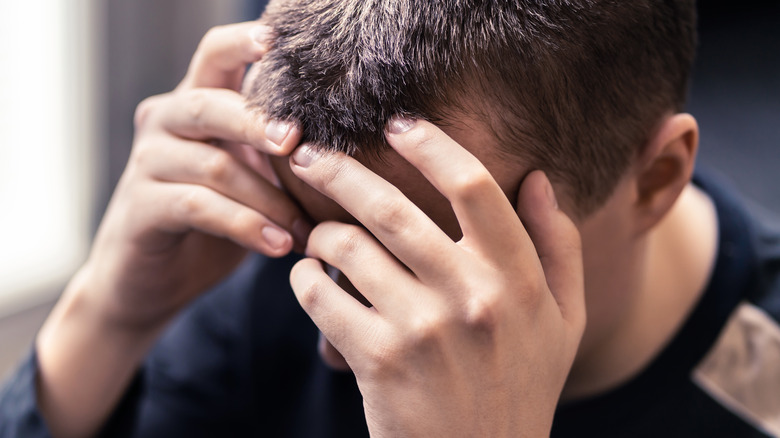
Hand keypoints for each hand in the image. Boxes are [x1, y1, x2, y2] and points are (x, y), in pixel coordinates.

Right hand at [35, 21, 308, 437]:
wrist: (150, 280)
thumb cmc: (214, 222)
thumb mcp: (251, 179)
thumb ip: (280, 154)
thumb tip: (356, 147)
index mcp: (195, 104)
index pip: (214, 55)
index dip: (243, 42)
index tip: (279, 42)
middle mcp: (165, 122)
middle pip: (210, 104)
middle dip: (260, 121)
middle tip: (299, 142)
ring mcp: (147, 163)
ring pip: (216, 165)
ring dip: (271, 198)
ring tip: (307, 228)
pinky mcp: (141, 208)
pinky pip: (200, 207)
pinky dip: (247, 226)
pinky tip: (281, 245)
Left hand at [288, 118, 584, 436]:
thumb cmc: (521, 387)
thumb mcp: (563, 321)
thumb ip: (558, 246)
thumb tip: (537, 178)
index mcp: (518, 280)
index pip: (473, 186)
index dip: (431, 143)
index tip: (398, 124)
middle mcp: (473, 298)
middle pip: (391, 207)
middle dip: (339, 170)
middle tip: (311, 155)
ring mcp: (423, 331)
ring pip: (347, 248)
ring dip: (321, 233)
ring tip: (317, 234)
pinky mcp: (378, 362)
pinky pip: (321, 296)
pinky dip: (304, 279)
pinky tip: (309, 279)